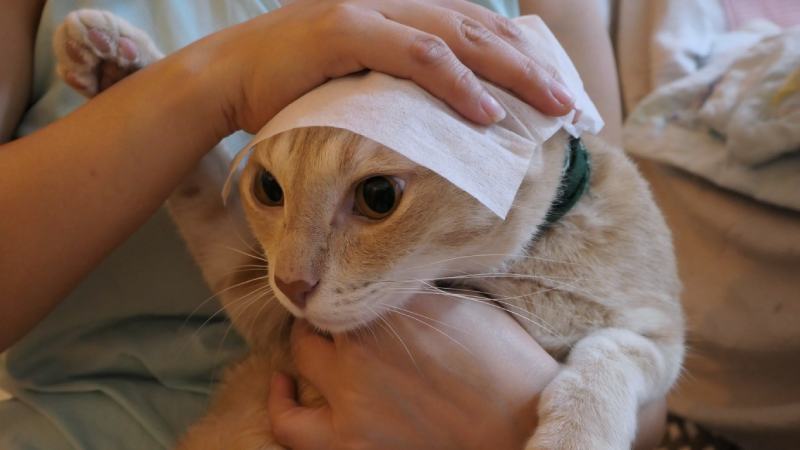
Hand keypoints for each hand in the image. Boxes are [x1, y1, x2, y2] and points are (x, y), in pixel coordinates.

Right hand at [183, 0, 574, 133]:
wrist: (228, 75)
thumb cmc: (295, 86)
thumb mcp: (362, 80)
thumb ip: (404, 84)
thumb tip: (449, 119)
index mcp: (401, 10)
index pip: (475, 27)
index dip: (521, 55)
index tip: (557, 90)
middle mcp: (392, 0)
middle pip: (480, 28)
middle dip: (532, 65)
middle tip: (572, 101)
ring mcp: (370, 10)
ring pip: (459, 36)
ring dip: (511, 72)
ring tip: (551, 105)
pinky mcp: (347, 29)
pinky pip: (416, 55)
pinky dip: (456, 83)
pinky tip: (487, 111)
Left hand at [268, 294, 560, 449]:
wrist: (523, 429)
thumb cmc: (506, 366)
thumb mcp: (462, 306)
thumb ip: (412, 294)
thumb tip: (386, 281)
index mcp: (390, 308)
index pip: (346, 278)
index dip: (346, 277)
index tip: (348, 277)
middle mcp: (359, 349)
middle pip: (321, 314)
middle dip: (327, 308)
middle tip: (337, 310)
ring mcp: (348, 401)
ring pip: (299, 358)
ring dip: (301, 347)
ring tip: (304, 342)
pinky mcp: (348, 445)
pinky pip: (292, 427)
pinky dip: (283, 407)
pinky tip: (285, 393)